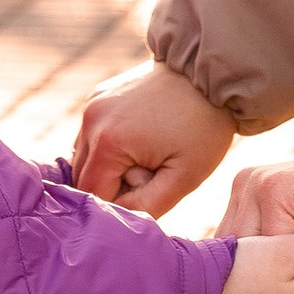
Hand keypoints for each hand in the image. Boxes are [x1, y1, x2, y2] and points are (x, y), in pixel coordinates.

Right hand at [74, 59, 236, 216]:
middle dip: (113, 185)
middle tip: (152, 173)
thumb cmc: (202, 127)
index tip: (149, 192)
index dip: (118, 203)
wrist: (210, 75)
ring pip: (85, 156)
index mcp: (108, 142)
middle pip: (83, 177)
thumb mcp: (184, 177)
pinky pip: (92, 134)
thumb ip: (148, 206)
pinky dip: (109, 146)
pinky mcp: (99, 95)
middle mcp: (91, 120)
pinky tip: (141, 137)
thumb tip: (120, 219)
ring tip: (148, 154)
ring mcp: (92, 104)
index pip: (93, 195)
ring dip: (109, 166)